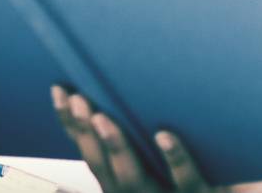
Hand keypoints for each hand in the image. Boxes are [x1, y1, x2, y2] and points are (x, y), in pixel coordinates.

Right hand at [52, 87, 233, 192]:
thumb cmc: (202, 172)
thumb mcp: (165, 155)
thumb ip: (144, 129)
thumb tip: (123, 80)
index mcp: (125, 182)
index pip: (90, 151)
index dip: (71, 124)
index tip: (58, 89)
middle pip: (103, 166)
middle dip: (85, 132)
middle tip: (76, 97)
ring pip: (133, 178)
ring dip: (116, 146)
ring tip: (103, 117)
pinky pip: (187, 179)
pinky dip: (175, 157)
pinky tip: (165, 134)